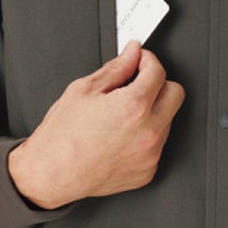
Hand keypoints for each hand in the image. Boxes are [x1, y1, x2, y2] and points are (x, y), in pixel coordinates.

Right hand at [8, 39, 185, 208]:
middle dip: (159, 83)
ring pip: (168, 119)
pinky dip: (145, 135)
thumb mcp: (83, 90)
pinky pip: (157, 144)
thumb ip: (115, 68)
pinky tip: (122, 135)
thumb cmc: (62, 137)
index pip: (158, 72)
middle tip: (138, 83)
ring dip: (152, 110)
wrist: (51, 173)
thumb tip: (131, 54)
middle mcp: (148, 132)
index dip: (148, 60)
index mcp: (133, 107)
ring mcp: (150, 155)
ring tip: (122, 115)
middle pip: (175, 93)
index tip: (141, 61)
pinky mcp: (147, 171)